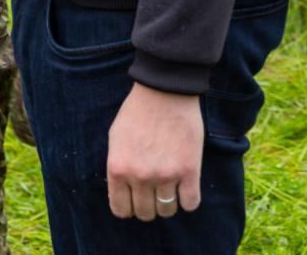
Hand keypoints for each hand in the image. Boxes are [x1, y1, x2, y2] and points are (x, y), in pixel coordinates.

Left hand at [107, 82, 203, 219]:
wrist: (164, 93)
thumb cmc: (136, 113)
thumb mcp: (115, 140)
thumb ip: (118, 168)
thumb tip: (123, 194)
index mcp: (117, 169)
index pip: (120, 209)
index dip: (127, 208)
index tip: (134, 201)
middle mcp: (140, 176)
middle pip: (145, 214)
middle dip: (148, 206)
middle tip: (152, 192)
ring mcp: (165, 176)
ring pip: (167, 211)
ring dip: (168, 203)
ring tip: (169, 187)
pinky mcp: (190, 172)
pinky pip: (190, 204)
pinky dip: (188, 200)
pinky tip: (185, 186)